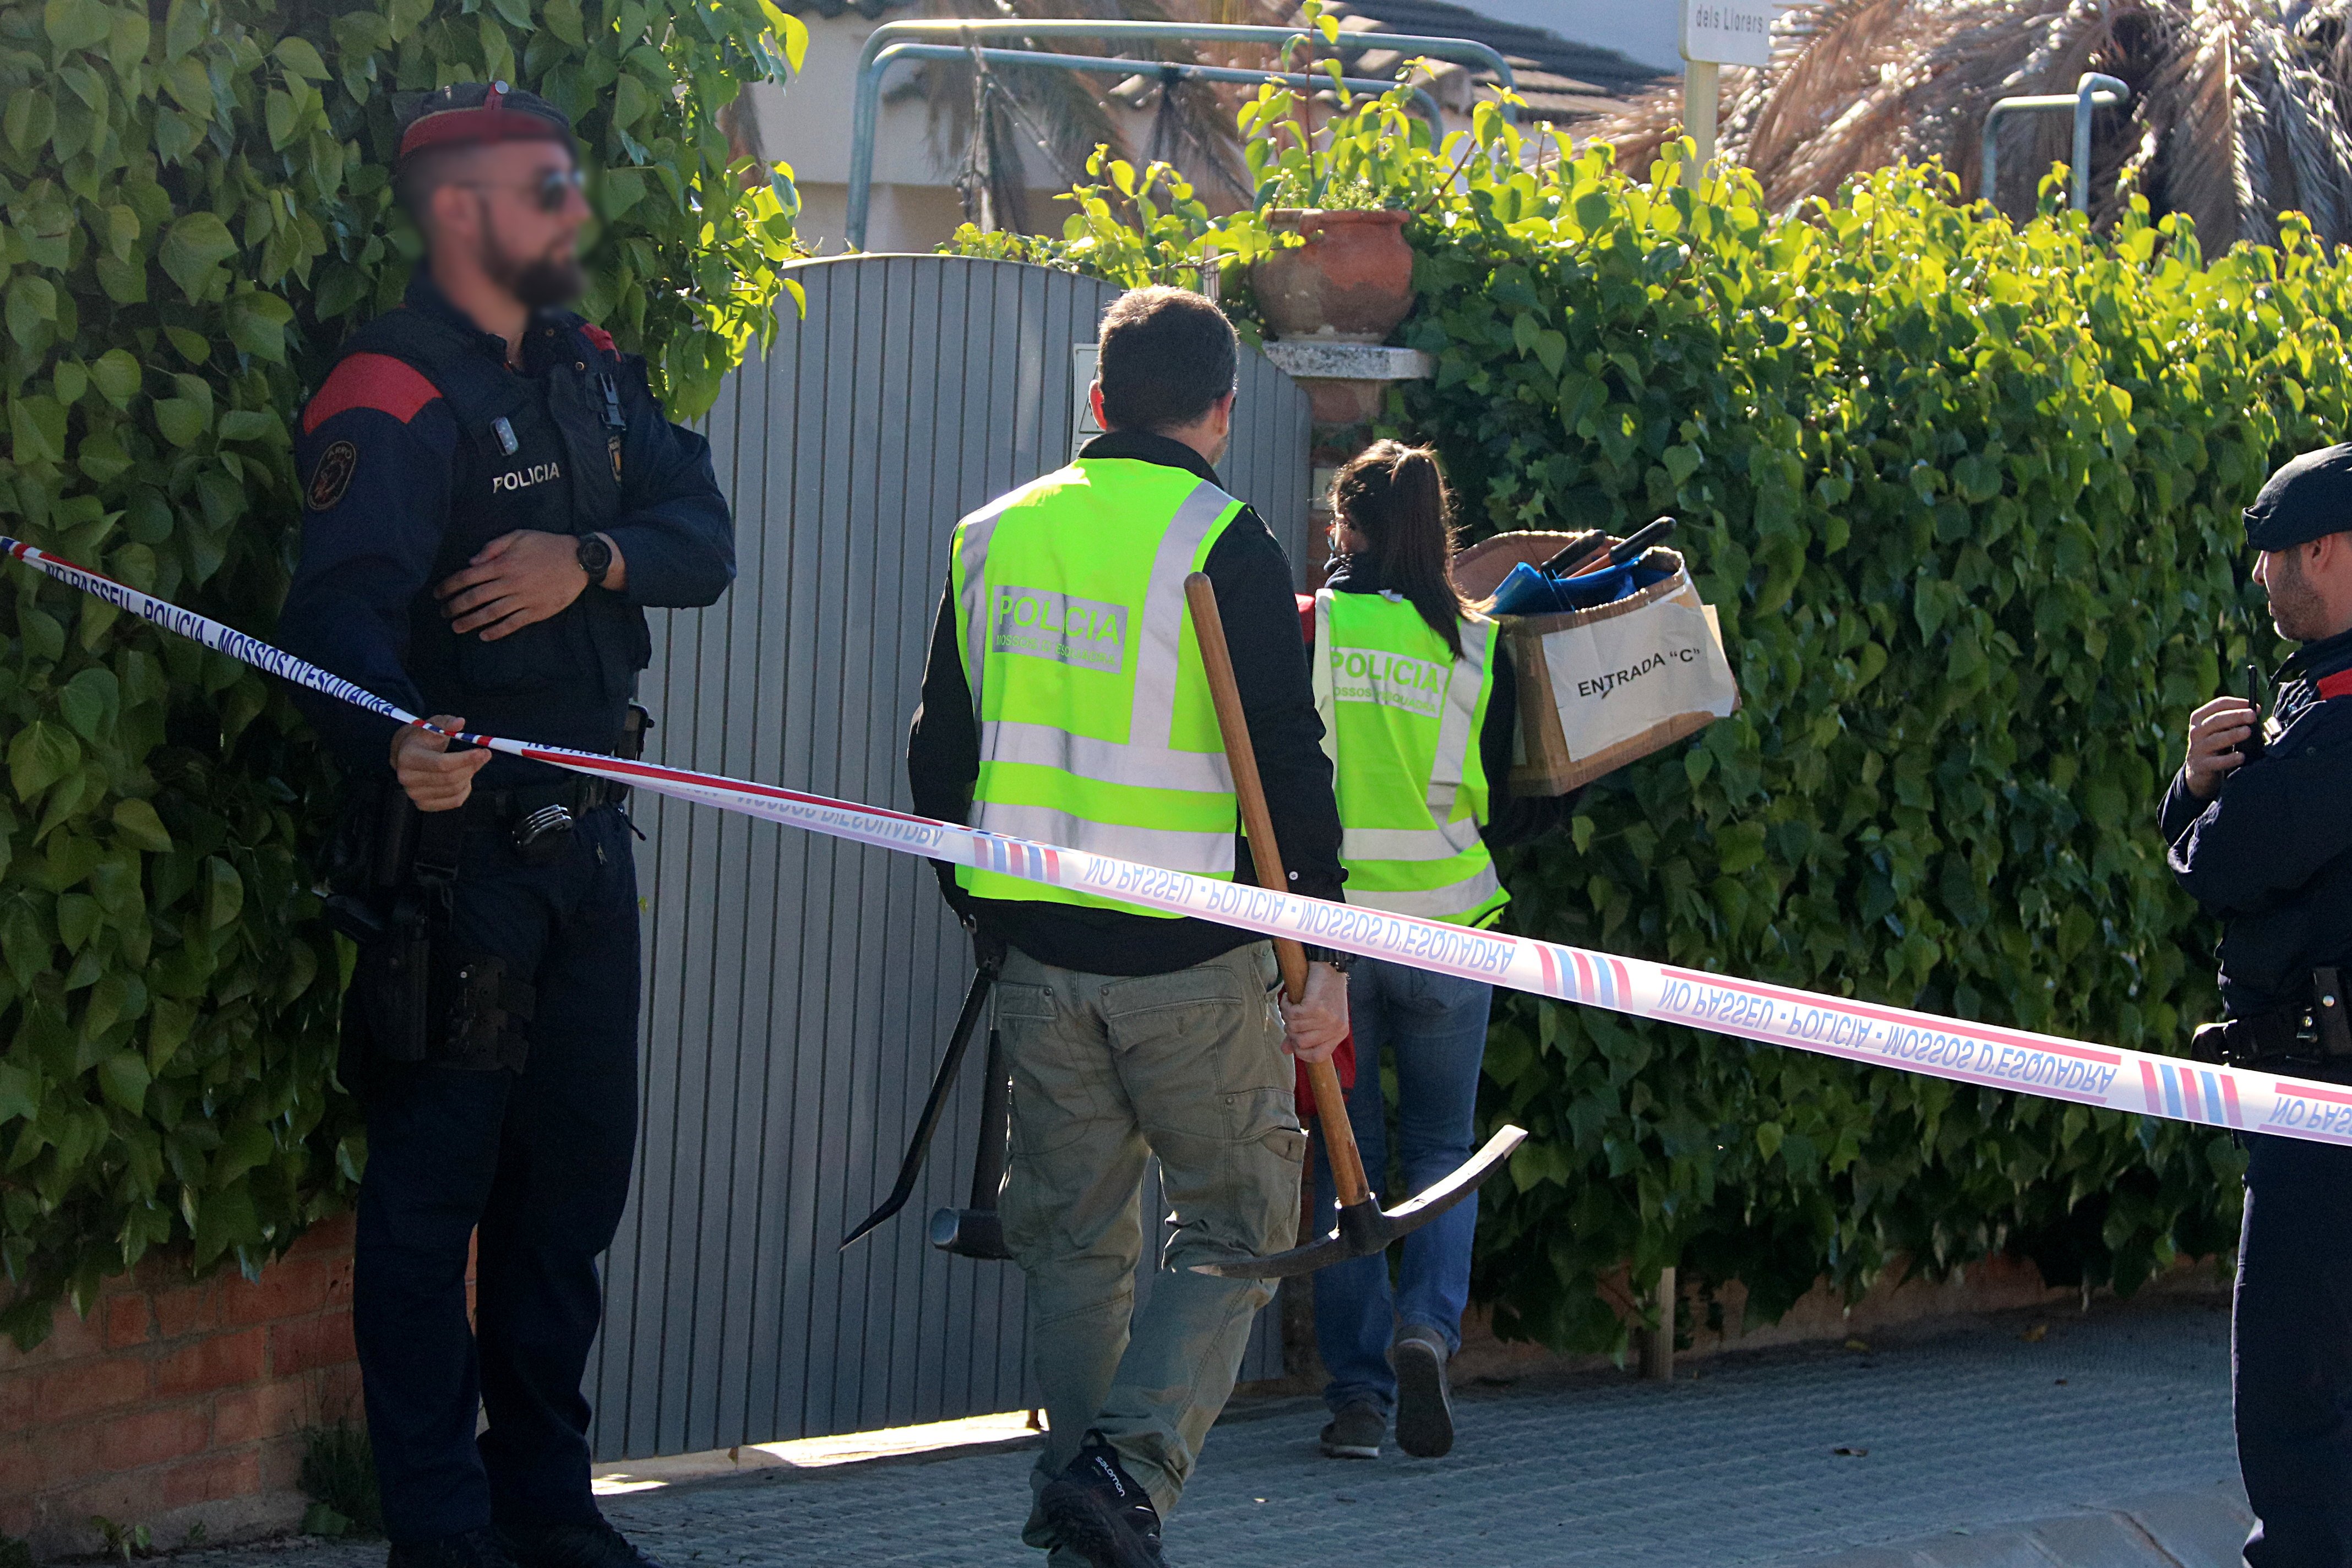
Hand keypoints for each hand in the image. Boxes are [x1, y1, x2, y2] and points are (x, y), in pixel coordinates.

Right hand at [390, 714, 491, 811]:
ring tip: (470, 765)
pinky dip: (465, 790)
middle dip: (471, 766)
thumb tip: (460, 722)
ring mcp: (414, 794)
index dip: (465, 759)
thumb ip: (447, 722)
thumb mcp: (433, 724)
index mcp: (408, 757)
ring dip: (469, 777)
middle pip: (449, 778)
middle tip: (484, 756)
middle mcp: (407, 778)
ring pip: (454, 790)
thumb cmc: (423, 738)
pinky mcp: (423, 805)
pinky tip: (464, 778)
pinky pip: (454, 801)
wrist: (406, 754)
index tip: (483, 752)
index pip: (441, 763)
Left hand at [436, 530, 607, 639]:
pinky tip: (484, 636)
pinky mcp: (536, 611)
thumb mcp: (519, 536)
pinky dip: (497, 631)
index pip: (467, 577)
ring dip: (470, 622)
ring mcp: (524, 599)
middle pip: (475, 598)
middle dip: (455, 606)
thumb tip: (471, 562)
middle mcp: (510, 583)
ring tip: (456, 627)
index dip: (449, 586)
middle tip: (443, 613)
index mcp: (503, 564)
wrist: (579, 560)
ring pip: (490, 614)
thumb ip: (493, 546)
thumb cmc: (547, 545)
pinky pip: (513, 624)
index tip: (437, 593)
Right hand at [1280, 960, 1349, 1062]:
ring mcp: (1326, 1019)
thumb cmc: (1325, 991)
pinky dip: (1286, 1005)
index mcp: (1339, 1033)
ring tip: (1291, 1004)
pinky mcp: (1315, 1007)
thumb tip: (1285, 1050)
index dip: (1302, 1053)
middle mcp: (1335, 1028)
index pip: (1318, 1056)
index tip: (1293, 1042)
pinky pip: (1292, 1014)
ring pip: (1294, 1027)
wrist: (1330, 967)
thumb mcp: (1319, 1017)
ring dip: (1287, 1015)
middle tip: (1291, 1016)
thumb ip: (1303, 1034)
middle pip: (1301, 1043)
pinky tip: (1289, 998)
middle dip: (1290, 1030)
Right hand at [2184, 696, 2259, 799]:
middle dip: (2236, 716)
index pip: (2218, 705)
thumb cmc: (2216, 745)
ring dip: (2233, 734)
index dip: (2237, 703)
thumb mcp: (2219, 729)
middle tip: (2252, 716)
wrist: (2199, 771)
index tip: (2254, 707)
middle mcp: (2196, 731)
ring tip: (2248, 731)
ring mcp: (2198, 749)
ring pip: (2216, 739)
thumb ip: (2232, 720)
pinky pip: (2217, 762)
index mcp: (2200, 718)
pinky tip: (2241, 756)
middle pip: (2216, 720)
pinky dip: (2230, 759)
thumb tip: (2256, 711)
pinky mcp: (2202, 765)